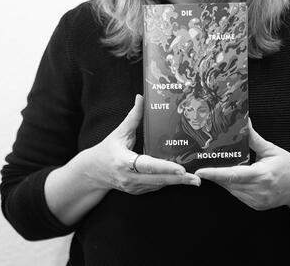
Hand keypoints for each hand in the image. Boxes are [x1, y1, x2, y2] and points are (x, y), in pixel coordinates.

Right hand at [80, 94, 199, 194]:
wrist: (93, 172)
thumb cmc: (107, 149)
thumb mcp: (119, 132)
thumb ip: (133, 116)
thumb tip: (141, 97)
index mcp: (124, 161)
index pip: (148, 165)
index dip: (165, 167)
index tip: (181, 169)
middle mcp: (129, 177)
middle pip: (157, 180)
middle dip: (179, 180)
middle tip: (196, 179)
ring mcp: (133, 187)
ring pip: (158, 185)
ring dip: (176, 183)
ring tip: (194, 180)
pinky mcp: (137, 191)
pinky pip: (155, 187)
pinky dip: (168, 182)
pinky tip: (181, 179)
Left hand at [195, 119, 289, 210]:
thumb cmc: (289, 166)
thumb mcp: (271, 149)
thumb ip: (254, 138)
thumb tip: (244, 121)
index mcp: (262, 175)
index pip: (233, 175)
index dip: (214, 174)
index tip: (200, 171)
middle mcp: (259, 191)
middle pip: (228, 182)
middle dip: (214, 173)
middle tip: (201, 162)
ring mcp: (257, 200)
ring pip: (231, 189)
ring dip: (221, 179)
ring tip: (212, 167)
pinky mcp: (256, 205)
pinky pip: (237, 194)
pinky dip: (231, 185)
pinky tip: (228, 175)